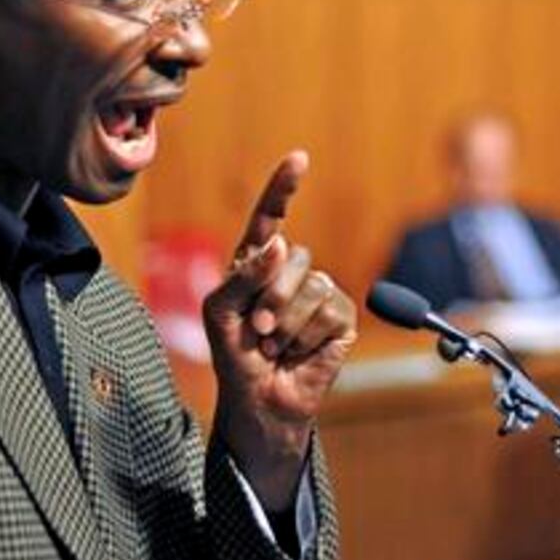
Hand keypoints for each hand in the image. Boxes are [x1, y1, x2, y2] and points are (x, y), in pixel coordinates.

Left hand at [202, 151, 357, 508]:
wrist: (259, 401)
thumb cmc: (234, 357)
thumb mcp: (219, 314)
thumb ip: (241, 277)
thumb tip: (280, 245)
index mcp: (257, 264)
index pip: (271, 218)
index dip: (284, 187)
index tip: (299, 159)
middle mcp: (290, 272)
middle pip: (293, 257)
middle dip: (272, 296)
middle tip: (259, 330)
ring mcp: (319, 293)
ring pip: (312, 285)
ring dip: (288, 322)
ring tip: (276, 345)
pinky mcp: (340, 318)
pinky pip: (331, 310)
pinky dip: (308, 336)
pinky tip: (298, 352)